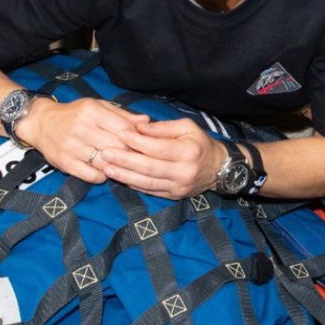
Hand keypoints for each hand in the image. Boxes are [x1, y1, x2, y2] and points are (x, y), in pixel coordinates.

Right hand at [15, 97, 142, 184]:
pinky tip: (104, 170)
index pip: (124, 129)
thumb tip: (147, 122)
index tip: (140, 144)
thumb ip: (123, 115)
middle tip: (134, 157)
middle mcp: (81, 128)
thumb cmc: (74, 114)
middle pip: (117, 147)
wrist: (40, 122)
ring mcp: (72, 147)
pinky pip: (92, 176)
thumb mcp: (98, 107)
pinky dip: (102, 176)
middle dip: (129, 154)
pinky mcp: (64, 163)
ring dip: (116, 167)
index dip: (136, 139)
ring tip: (119, 164)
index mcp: (92, 111)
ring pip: (106, 164)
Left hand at [105, 117, 227, 199]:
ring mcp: (177, 187)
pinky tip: (120, 177)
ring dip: (124, 175)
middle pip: (148, 167)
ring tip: (107, 167)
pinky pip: (149, 190)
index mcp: (188, 152)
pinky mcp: (173, 196)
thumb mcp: (187, 127)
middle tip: (105, 152)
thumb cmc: (200, 143)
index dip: (137, 142)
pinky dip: (133, 184)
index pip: (156, 148)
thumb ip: (162, 127)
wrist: (218, 169)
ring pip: (146, 182)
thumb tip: (139, 127)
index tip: (120, 134)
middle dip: (124, 160)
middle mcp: (183, 172)